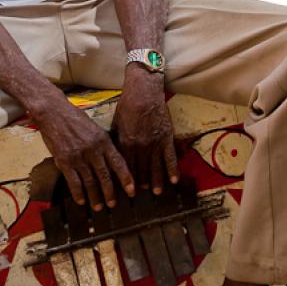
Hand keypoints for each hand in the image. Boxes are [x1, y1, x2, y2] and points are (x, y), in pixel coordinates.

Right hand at [34, 99, 134, 209]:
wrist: (53, 112)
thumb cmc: (74, 117)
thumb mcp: (94, 128)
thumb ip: (103, 144)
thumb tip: (111, 161)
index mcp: (103, 140)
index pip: (118, 163)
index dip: (126, 179)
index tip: (132, 191)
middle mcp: (93, 150)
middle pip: (105, 176)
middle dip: (110, 193)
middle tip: (113, 204)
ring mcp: (78, 156)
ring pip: (90, 182)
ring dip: (95, 197)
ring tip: (98, 207)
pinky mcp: (64, 161)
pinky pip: (73, 181)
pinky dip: (78, 193)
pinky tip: (81, 200)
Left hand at [112, 65, 178, 193]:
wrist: (144, 92)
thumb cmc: (128, 105)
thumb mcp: (116, 122)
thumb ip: (116, 140)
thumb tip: (112, 154)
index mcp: (126, 143)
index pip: (126, 167)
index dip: (126, 179)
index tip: (126, 188)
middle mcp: (141, 147)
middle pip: (141, 170)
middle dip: (140, 183)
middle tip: (140, 194)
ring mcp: (155, 144)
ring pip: (156, 168)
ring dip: (156, 182)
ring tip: (155, 192)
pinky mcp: (167, 138)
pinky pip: (170, 158)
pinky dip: (172, 170)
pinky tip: (174, 181)